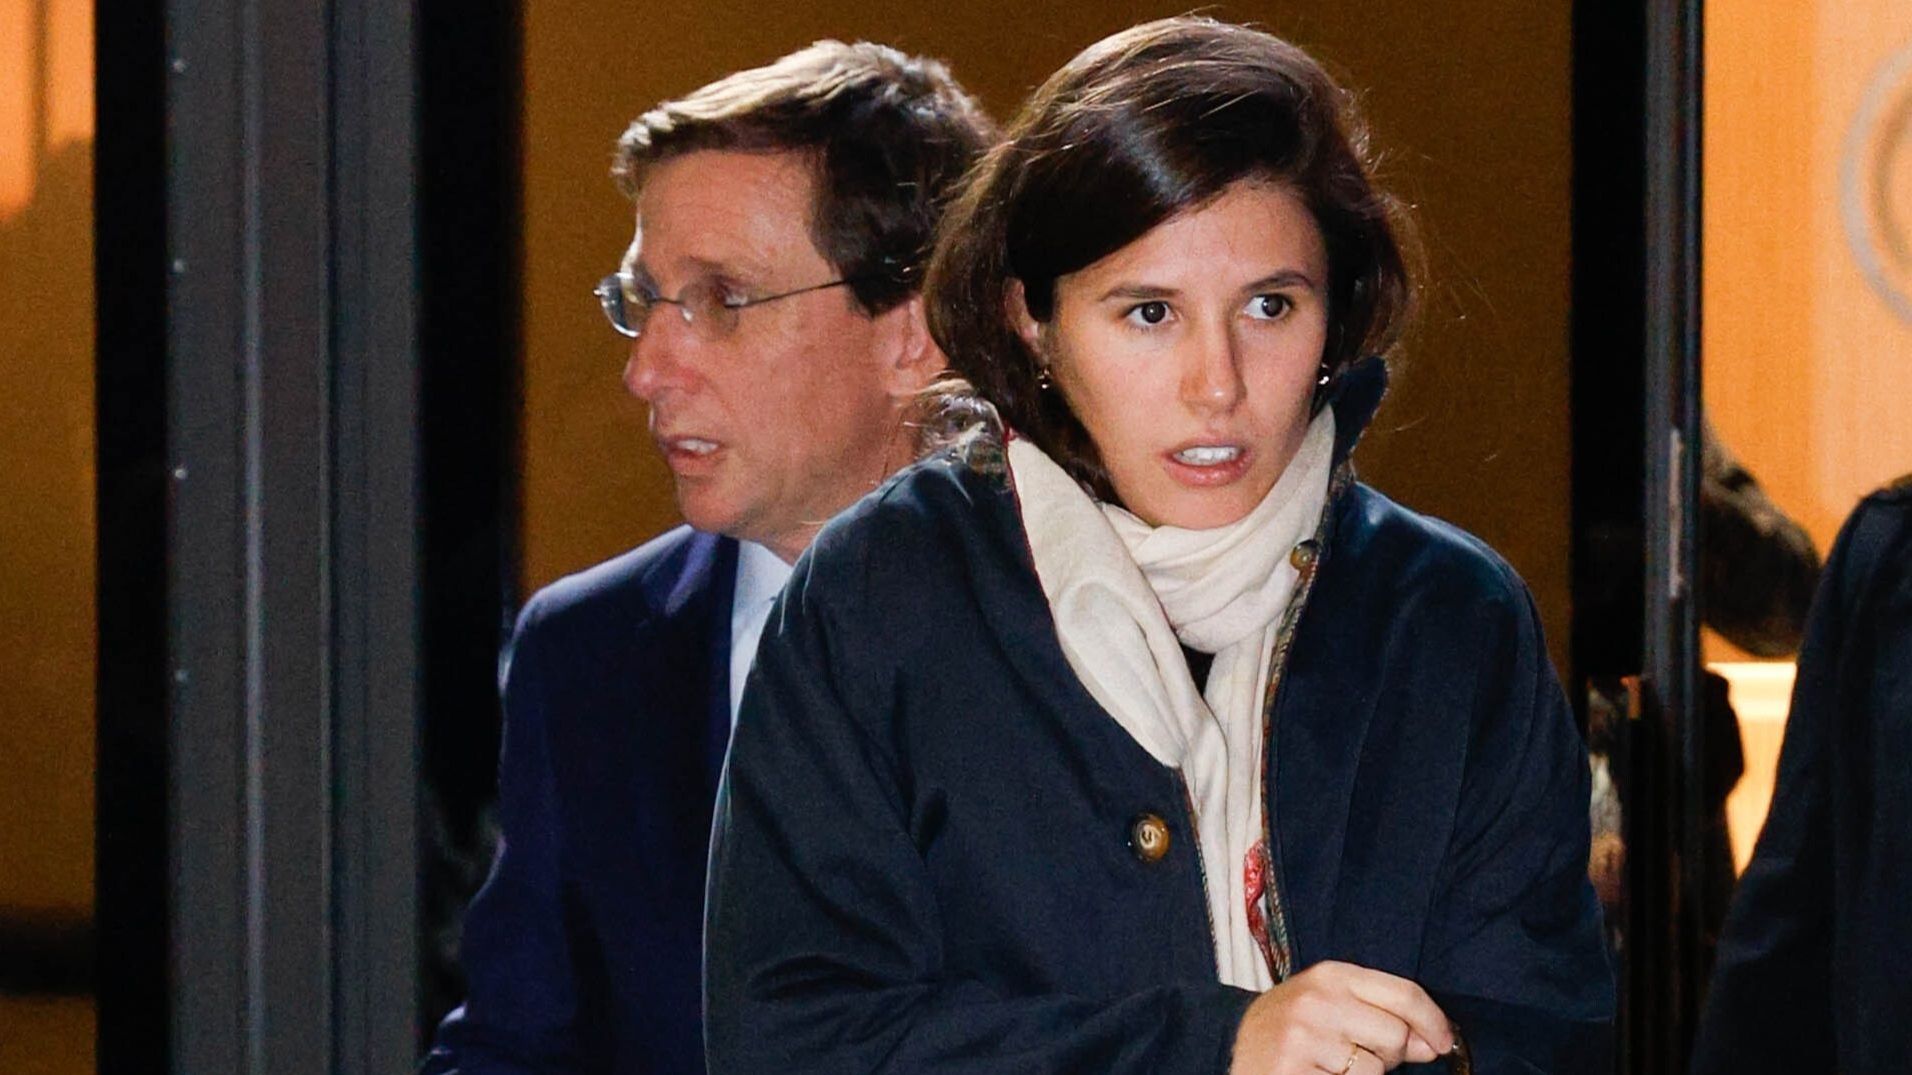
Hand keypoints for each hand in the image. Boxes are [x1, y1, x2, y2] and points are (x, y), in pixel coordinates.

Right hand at [1228, 961, 1452, 1074]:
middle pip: (1395, 1035)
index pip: (1404, 994)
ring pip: (1375, 1069)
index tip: (1443, 1043)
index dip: (1433, 1022)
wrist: (1231, 1045)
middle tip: (1357, 1053)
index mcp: (1331, 974)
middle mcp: (1317, 1000)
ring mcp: (1304, 1036)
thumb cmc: (1293, 1027)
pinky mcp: (1294, 1070)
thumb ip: (1381, 1012)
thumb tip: (1433, 1043)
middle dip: (1389, 1054)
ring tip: (1332, 1066)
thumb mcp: (1332, 1003)